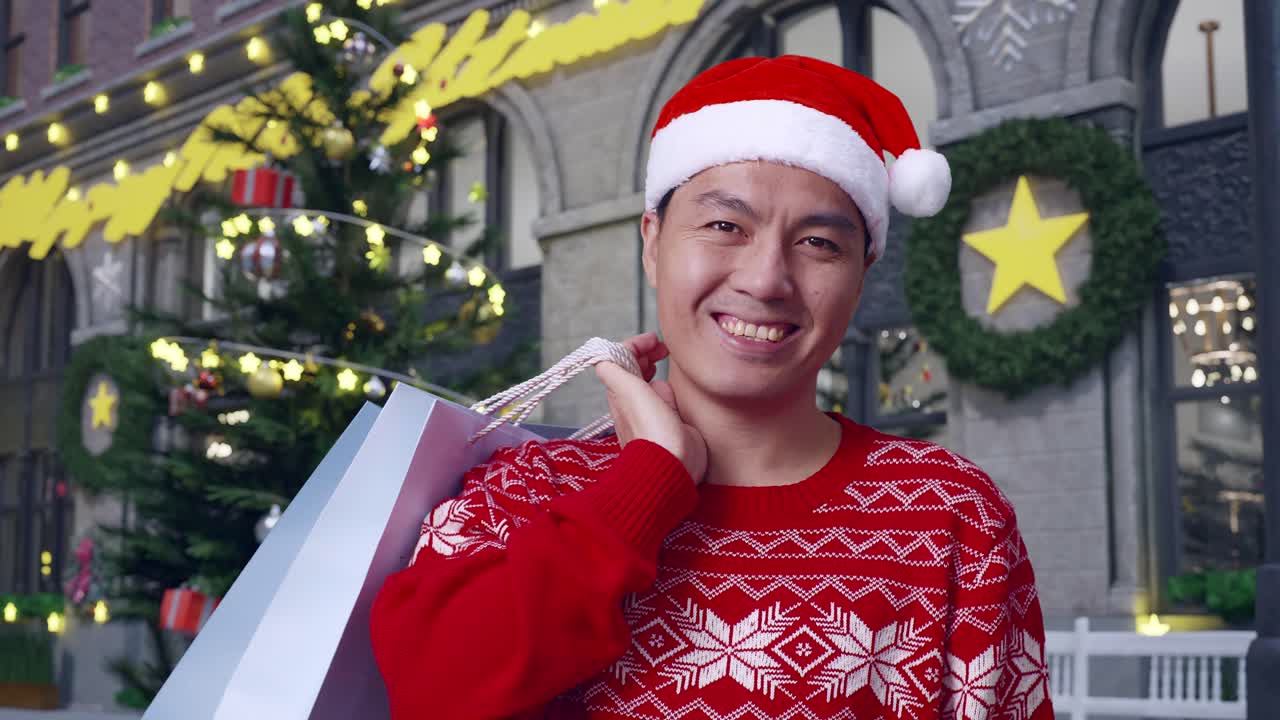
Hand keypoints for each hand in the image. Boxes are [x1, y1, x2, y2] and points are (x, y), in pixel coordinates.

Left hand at [594, 334, 706, 483]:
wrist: (672, 466)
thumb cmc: (651, 429)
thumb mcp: (628, 391)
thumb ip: (613, 369)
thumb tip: (605, 354)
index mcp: (622, 392)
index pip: (622, 359)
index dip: (636, 345)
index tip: (654, 339)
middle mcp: (634, 403)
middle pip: (635, 371)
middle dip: (647, 355)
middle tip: (664, 349)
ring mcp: (652, 414)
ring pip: (651, 384)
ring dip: (657, 370)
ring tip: (667, 362)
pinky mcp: (670, 425)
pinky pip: (667, 400)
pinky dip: (669, 387)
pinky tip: (676, 388)